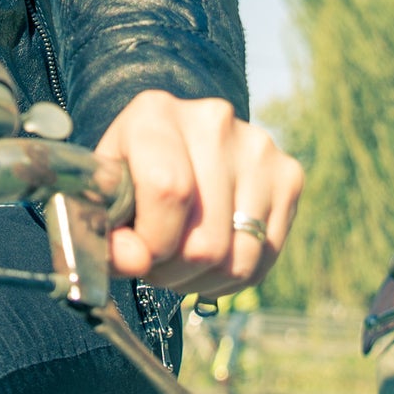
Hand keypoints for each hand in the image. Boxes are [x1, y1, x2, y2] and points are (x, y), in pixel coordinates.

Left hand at [95, 91, 303, 296]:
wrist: (177, 142)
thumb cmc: (132, 175)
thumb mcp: (105, 196)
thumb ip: (105, 232)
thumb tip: (135, 261)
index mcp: (156, 114)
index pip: (168, 191)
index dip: (152, 244)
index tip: (139, 256)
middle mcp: (214, 122)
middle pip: (206, 240)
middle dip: (174, 272)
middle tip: (158, 264)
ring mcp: (258, 148)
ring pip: (237, 259)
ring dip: (204, 280)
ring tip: (183, 263)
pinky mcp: (288, 175)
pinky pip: (263, 259)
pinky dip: (233, 278)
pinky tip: (212, 260)